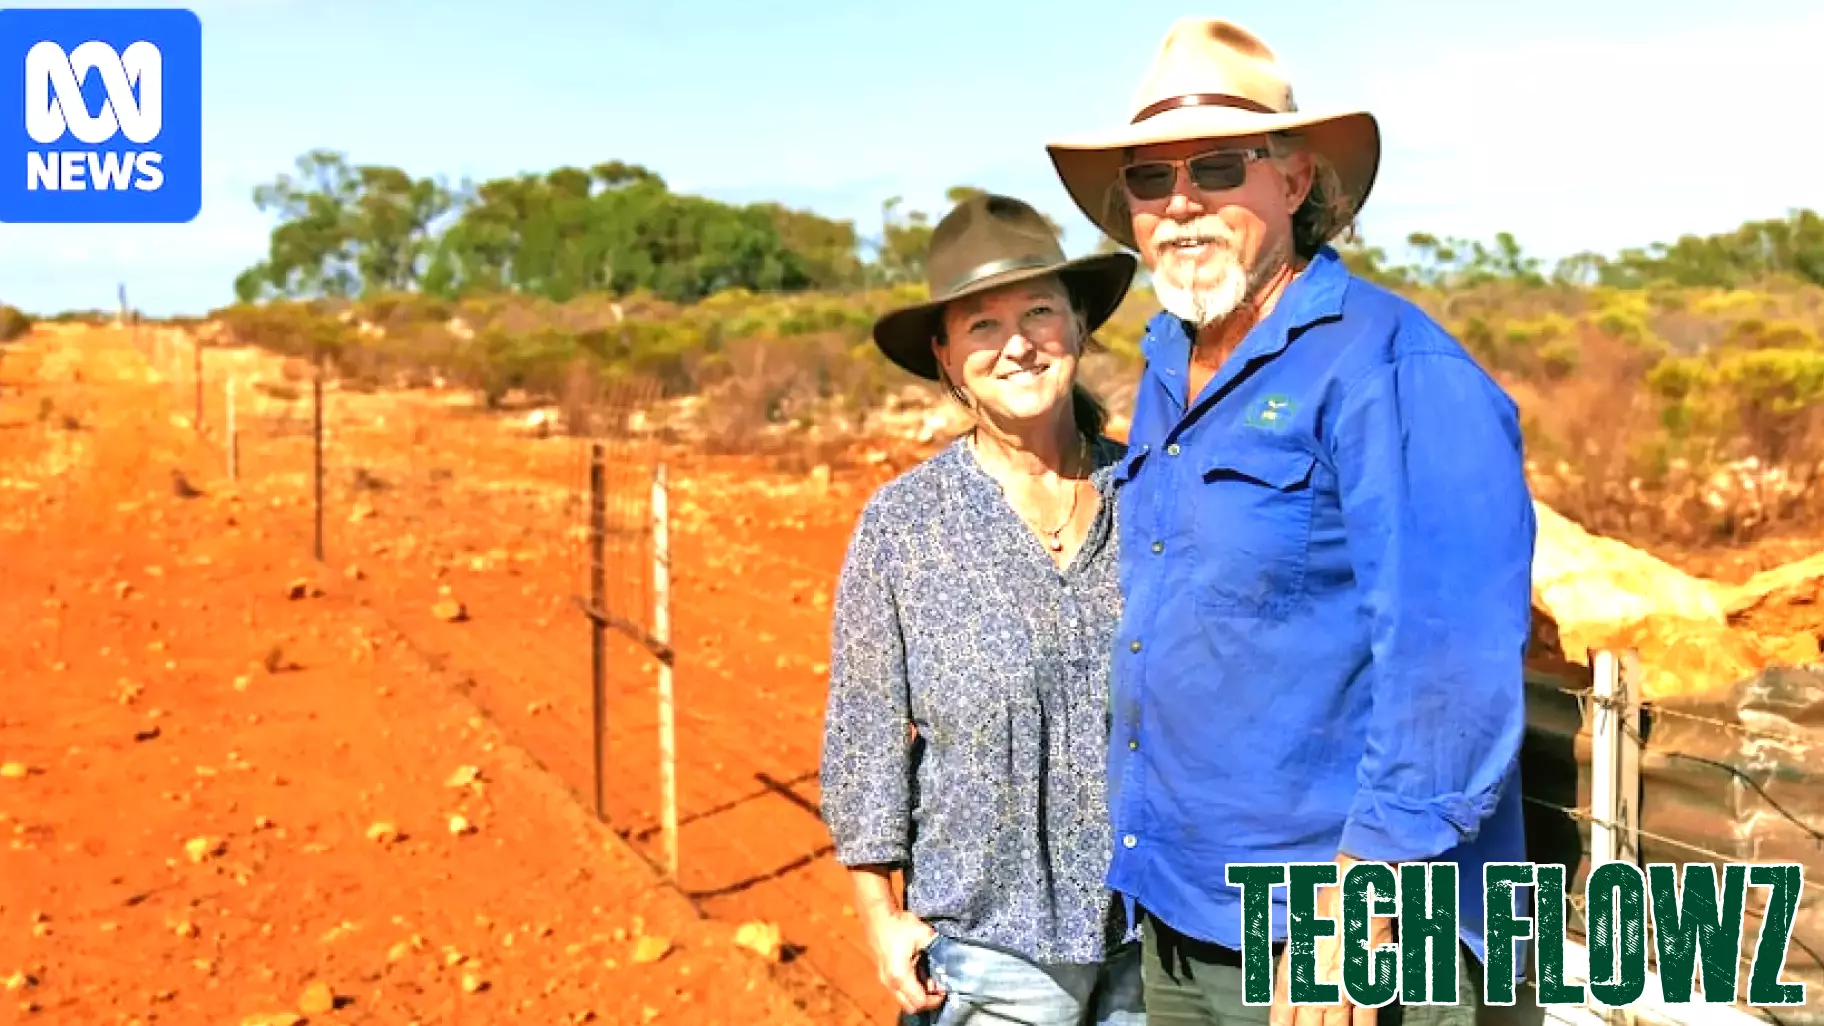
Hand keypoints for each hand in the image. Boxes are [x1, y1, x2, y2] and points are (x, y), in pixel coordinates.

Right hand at [864, 908, 942, 1014]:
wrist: (877, 915)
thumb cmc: (898, 924)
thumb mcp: (924, 935)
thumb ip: (938, 951)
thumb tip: (950, 961)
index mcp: (900, 975)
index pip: (920, 1002)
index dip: (935, 999)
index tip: (944, 989)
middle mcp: (890, 982)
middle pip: (911, 1006)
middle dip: (927, 1001)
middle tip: (938, 987)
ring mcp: (885, 979)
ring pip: (903, 999)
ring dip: (918, 994)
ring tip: (929, 978)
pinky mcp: (884, 974)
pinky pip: (898, 990)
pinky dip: (910, 988)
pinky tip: (919, 971)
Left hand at [1270, 855, 1390, 1025]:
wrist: (1356, 893)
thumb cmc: (1326, 905)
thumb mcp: (1301, 930)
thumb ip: (1298, 959)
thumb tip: (1295, 977)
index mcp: (1295, 968)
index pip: (1282, 1007)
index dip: (1280, 1023)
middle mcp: (1316, 984)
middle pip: (1307, 1023)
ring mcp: (1342, 988)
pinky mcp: (1368, 985)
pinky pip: (1364, 1018)